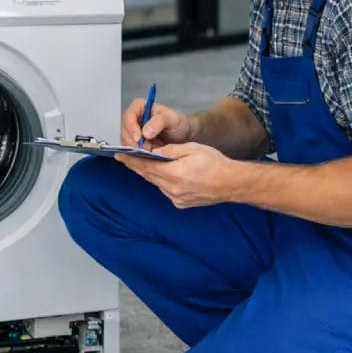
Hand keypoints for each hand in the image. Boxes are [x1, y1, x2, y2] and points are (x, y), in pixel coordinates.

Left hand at [115, 142, 236, 208]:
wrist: (231, 184)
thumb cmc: (215, 164)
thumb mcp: (192, 149)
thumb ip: (170, 150)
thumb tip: (154, 151)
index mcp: (174, 173)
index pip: (145, 166)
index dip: (131, 160)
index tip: (119, 155)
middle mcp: (172, 189)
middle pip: (148, 176)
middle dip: (137, 166)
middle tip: (126, 158)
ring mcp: (176, 198)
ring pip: (157, 184)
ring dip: (151, 174)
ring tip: (146, 164)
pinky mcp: (181, 203)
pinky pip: (166, 191)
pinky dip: (163, 182)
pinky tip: (167, 175)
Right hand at [120, 98, 191, 148]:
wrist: (183, 135)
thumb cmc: (178, 123)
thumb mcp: (172, 119)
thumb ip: (159, 122)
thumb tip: (145, 132)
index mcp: (140, 108)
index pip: (129, 116)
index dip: (131, 128)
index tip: (138, 138)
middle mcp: (134, 120)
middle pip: (125, 131)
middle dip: (133, 141)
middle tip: (145, 149)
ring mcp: (133, 133)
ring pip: (126, 142)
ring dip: (135, 149)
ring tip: (150, 152)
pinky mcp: (136, 145)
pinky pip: (131, 151)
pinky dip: (138, 155)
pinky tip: (148, 156)